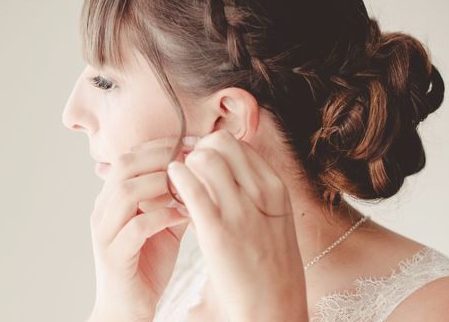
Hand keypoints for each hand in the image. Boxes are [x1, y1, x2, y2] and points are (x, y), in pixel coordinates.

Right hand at [88, 137, 192, 321]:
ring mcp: (105, 233)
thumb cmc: (146, 265)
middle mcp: (103, 210)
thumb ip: (173, 199)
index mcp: (111, 199)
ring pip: (125, 192)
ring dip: (159, 184)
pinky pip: (136, 228)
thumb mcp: (163, 225)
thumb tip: (198, 173)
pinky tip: (182, 216)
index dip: (158, 146)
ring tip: (185, 185)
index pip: (129, 157)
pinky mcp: (114, 256)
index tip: (188, 142)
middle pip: (124, 167)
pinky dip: (162, 217)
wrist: (127, 309)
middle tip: (190, 156)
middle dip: (160, 157)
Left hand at [167, 129, 307, 321]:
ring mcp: (240, 210)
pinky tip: (172, 186)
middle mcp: (261, 193)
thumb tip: (217, 165)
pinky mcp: (218, 230)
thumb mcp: (272, 218)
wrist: (273, 306)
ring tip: (179, 181)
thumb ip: (249, 190)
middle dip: (198, 150)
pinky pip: (192, 188)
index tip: (201, 164)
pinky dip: (177, 179)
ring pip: (204, 158)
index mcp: (275, 188)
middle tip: (187, 169)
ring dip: (186, 164)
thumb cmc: (267, 263)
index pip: (237, 144)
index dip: (212, 148)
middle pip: (220, 142)